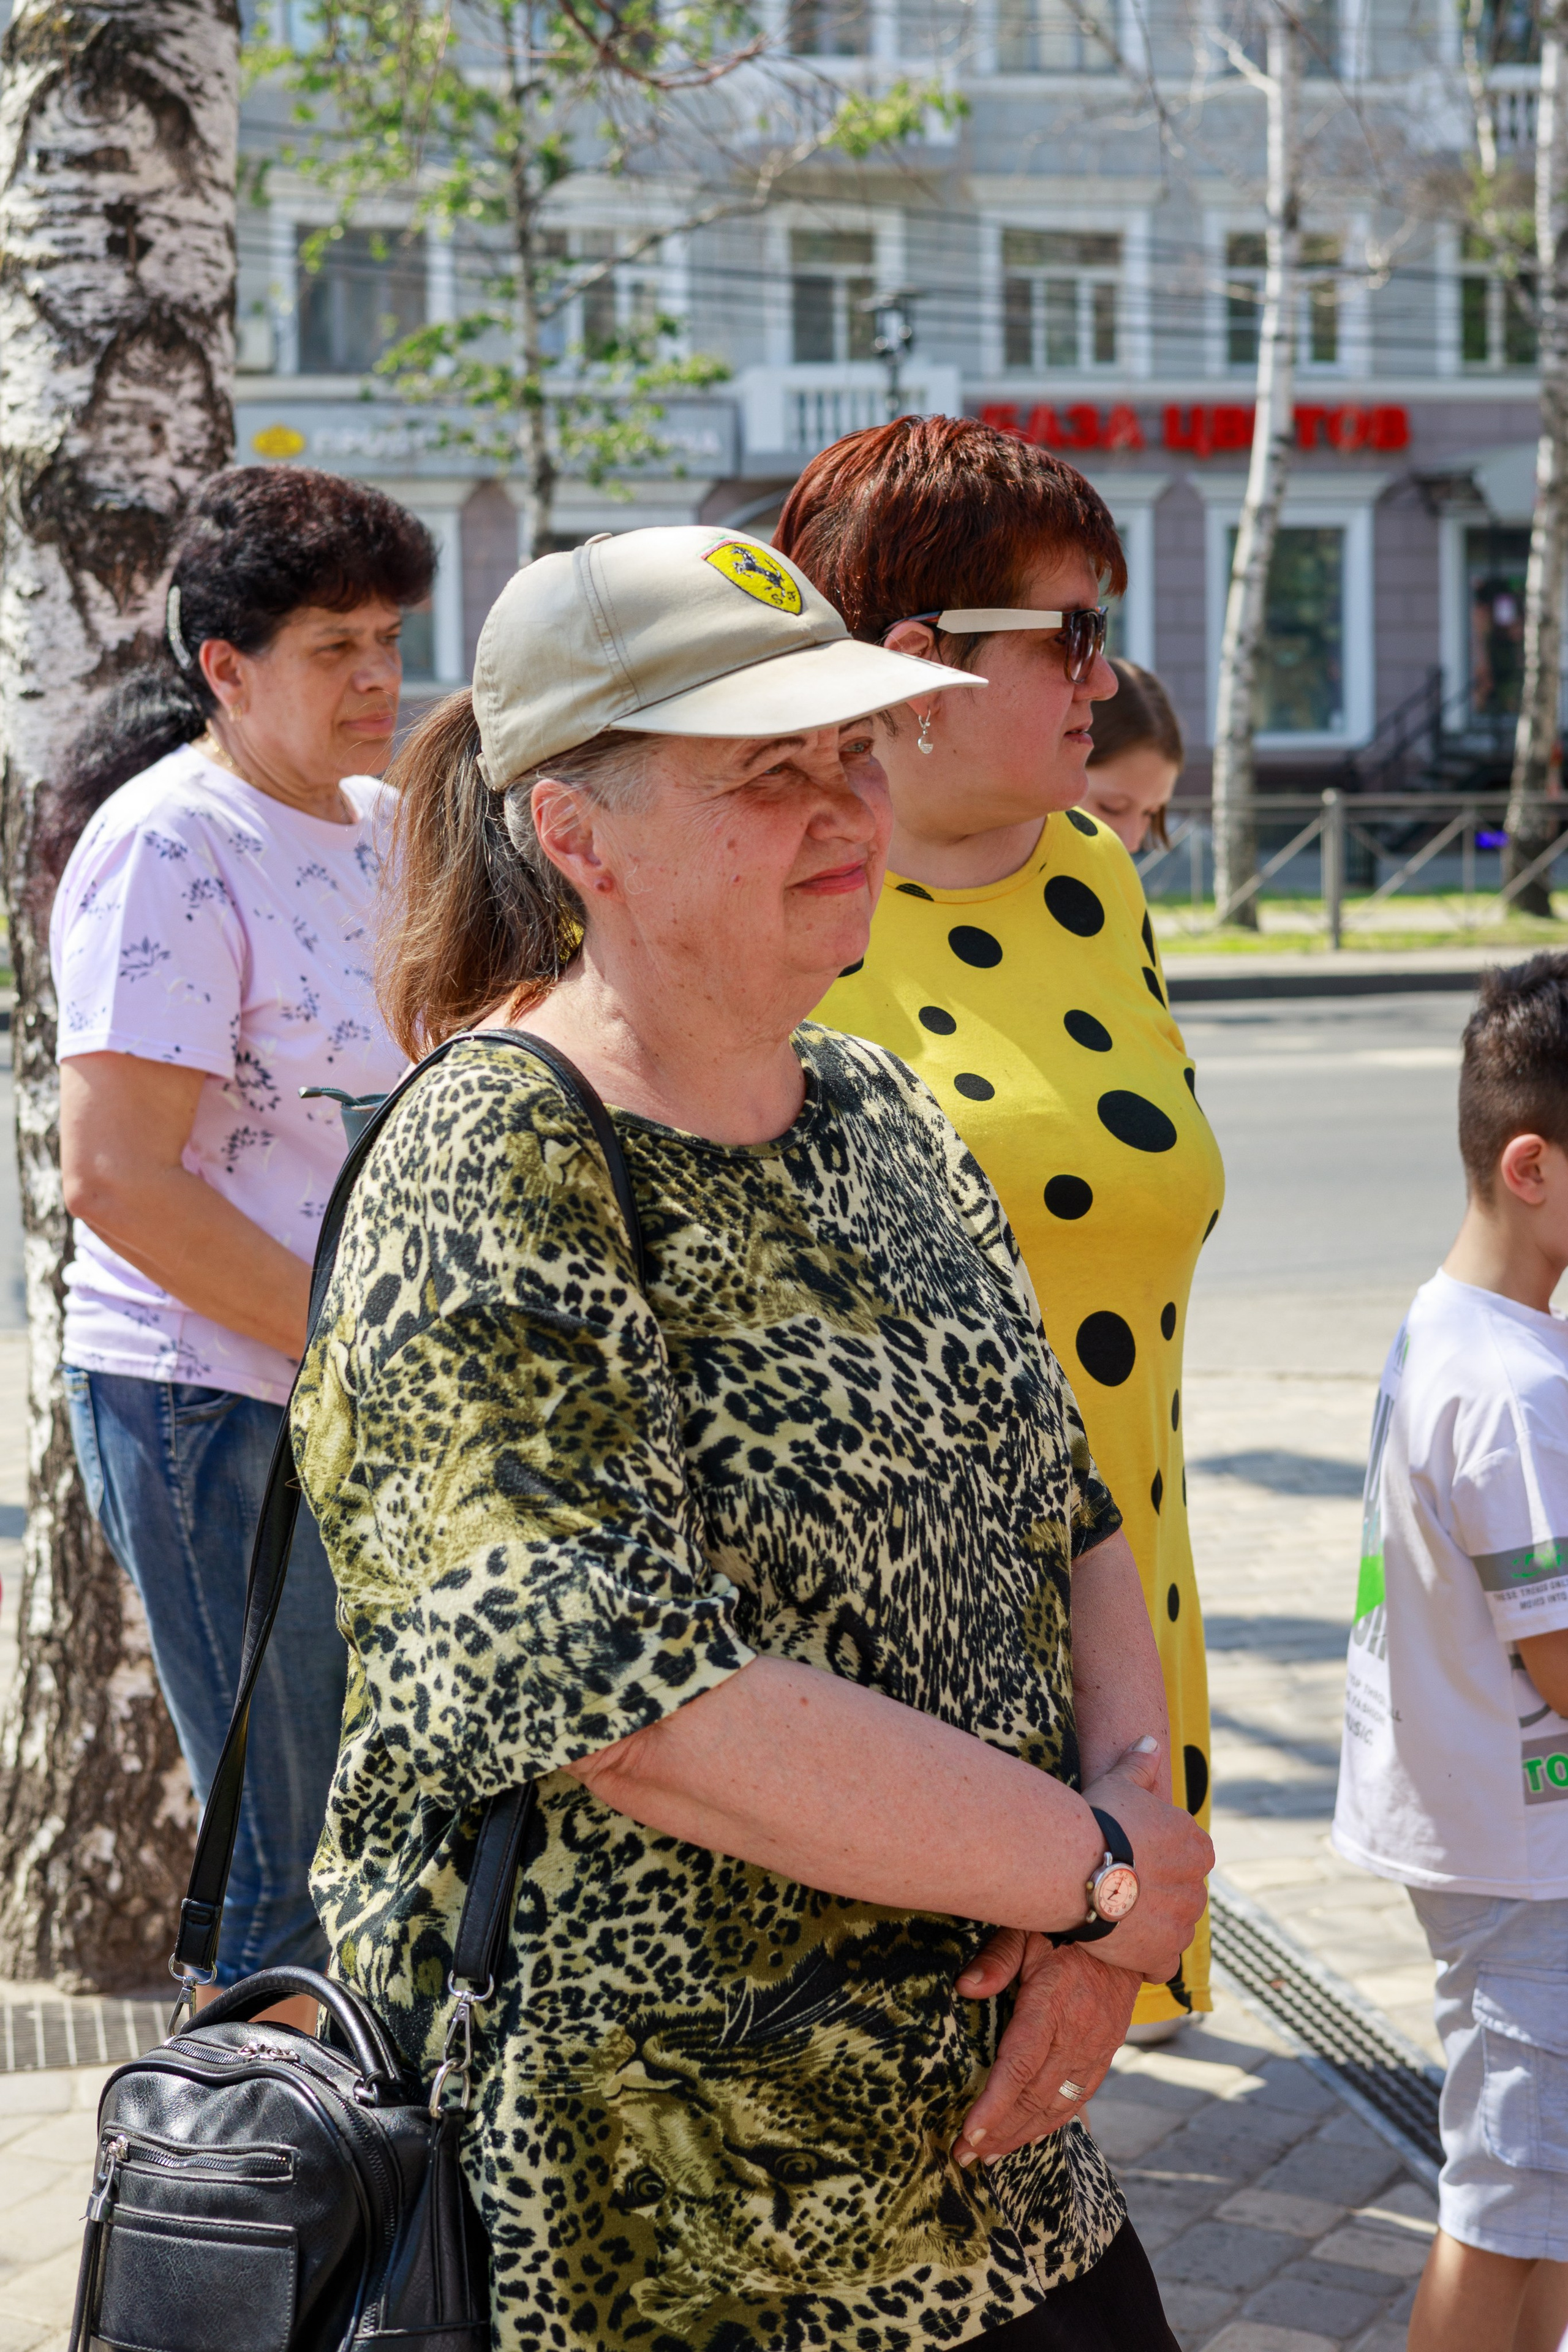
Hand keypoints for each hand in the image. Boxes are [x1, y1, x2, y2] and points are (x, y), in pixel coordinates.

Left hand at [950, 1932, 1136, 2166]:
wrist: (1126, 1927)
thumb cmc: (1065, 1927)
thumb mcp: (1025, 1929)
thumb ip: (997, 1959)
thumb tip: (966, 1988)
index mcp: (1052, 2005)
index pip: (1019, 2066)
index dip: (994, 2106)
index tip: (970, 2134)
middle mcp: (1078, 2034)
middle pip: (1035, 2096)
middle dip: (999, 2131)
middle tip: (965, 2155)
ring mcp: (1097, 2047)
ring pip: (1058, 2105)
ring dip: (1023, 2134)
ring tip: (990, 2155)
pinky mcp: (1107, 2052)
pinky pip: (1079, 2098)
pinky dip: (1053, 2121)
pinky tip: (1029, 2134)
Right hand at [1079, 1735, 1212, 1982]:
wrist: (1076, 1864)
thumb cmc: (1097, 1819)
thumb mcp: (1119, 1783)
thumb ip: (1140, 1766)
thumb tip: (1150, 1740)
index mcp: (1196, 1846)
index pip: (1193, 1855)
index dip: (1166, 1858)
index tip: (1141, 1859)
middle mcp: (1197, 1886)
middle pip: (1186, 1893)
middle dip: (1162, 1893)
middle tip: (1125, 1887)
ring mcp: (1181, 1923)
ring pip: (1176, 1927)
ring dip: (1156, 1925)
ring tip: (1121, 1916)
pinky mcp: (1162, 1954)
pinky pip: (1163, 1964)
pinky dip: (1150, 1960)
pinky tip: (1128, 1950)